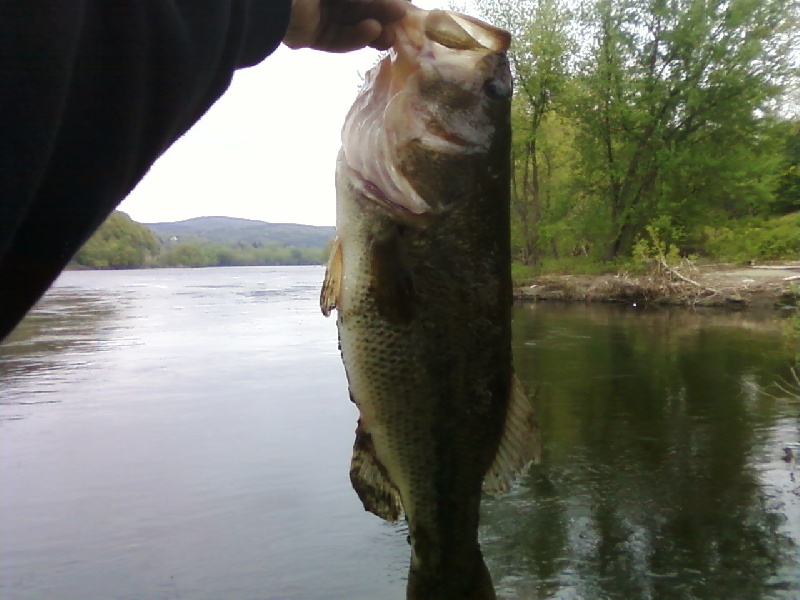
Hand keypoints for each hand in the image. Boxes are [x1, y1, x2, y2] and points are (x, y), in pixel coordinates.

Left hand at [283, 0, 407, 52]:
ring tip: (391, 36)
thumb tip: (401, 7)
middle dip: (382, 15)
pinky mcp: (310, 36)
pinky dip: (355, 37)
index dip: (384, 2)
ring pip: (350, 24)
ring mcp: (316, 15)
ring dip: (372, 30)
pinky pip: (336, 38)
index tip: (405, 10)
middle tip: (403, 24)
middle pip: (359, 8)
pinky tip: (372, 31)